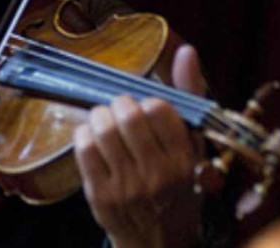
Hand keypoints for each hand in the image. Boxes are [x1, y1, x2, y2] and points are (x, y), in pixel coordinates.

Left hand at [73, 44, 205, 247]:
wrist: (160, 243)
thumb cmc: (179, 186)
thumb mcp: (194, 146)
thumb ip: (190, 97)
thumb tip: (186, 50)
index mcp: (185, 159)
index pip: (160, 109)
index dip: (148, 102)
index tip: (146, 109)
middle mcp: (158, 174)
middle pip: (128, 116)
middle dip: (121, 103)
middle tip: (122, 109)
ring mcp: (127, 187)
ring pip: (103, 130)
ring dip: (101, 116)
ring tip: (106, 120)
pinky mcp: (101, 196)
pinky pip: (84, 150)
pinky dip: (85, 134)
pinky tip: (93, 138)